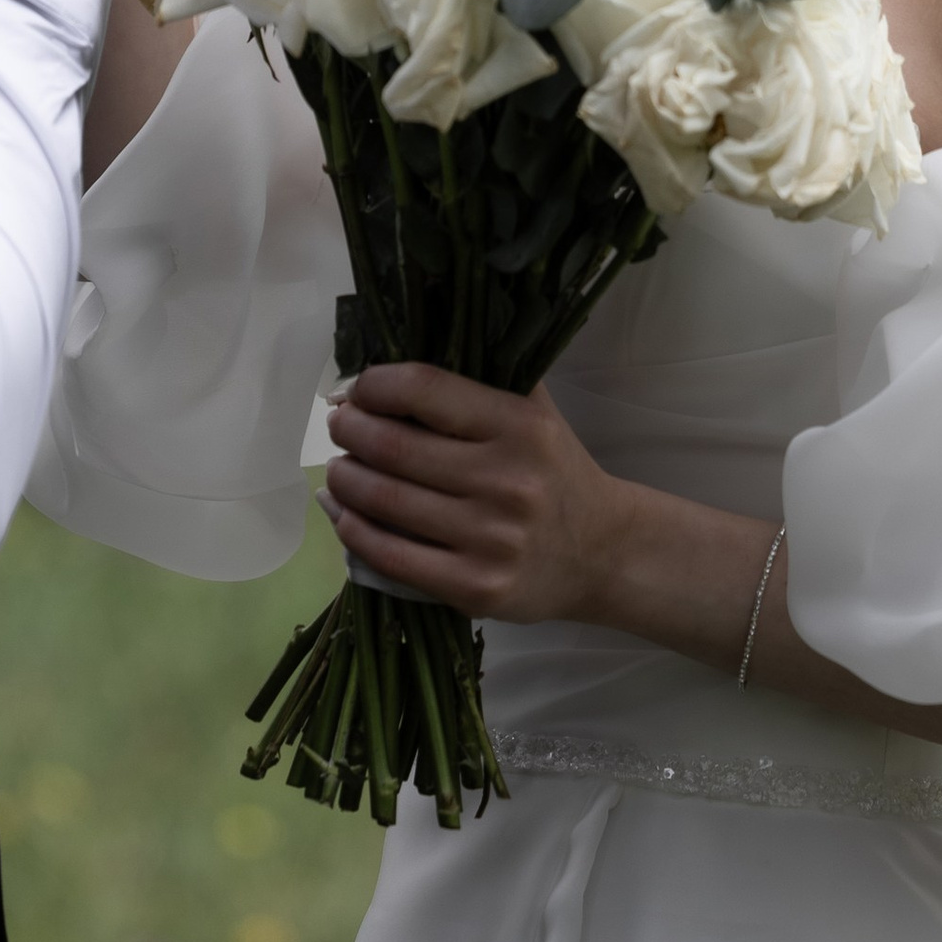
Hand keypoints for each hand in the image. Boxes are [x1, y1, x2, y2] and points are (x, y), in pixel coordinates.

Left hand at [323, 365, 635, 623]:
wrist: (603, 554)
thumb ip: (481, 380)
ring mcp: (491, 539)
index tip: (357, 390)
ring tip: (339, 469)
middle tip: (339, 426)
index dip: (374, 385)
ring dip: (343, 480)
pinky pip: (391, 557)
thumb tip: (396, 353)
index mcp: (520, 425)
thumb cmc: (556, 472)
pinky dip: (353, 531)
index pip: (423, 388)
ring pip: (384, 501)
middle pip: (391, 447)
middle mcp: (507, 480)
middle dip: (349, 431)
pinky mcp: (477, 588)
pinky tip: (344, 514)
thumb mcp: (536, 413)